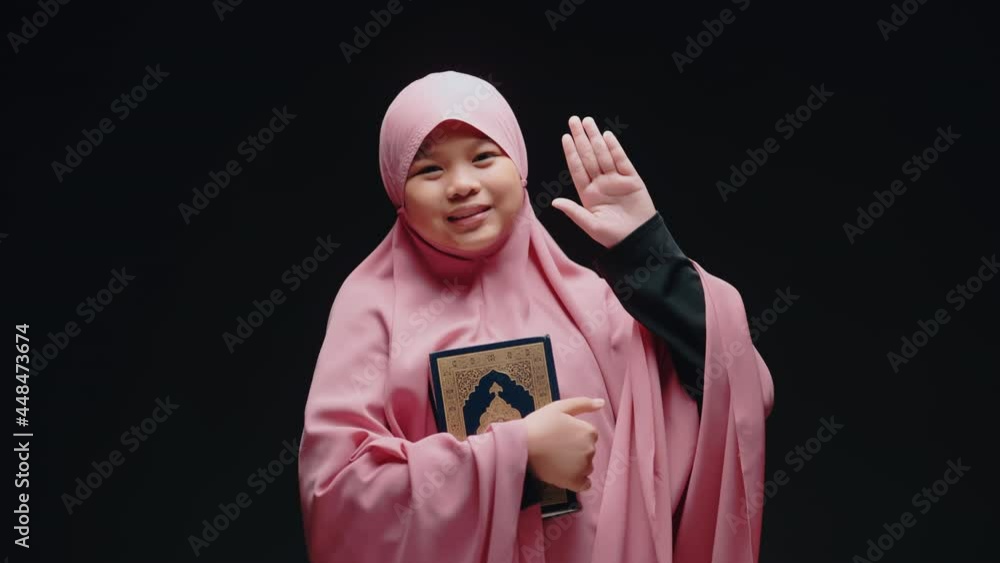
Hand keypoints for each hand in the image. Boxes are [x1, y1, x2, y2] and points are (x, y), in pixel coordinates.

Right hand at [523, 397, 603, 492]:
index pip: (588, 436)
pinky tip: (566, 474)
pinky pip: (585, 484)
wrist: (521, 445)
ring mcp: (583, 467)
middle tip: (556, 447)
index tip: (560, 435)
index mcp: (589, 432)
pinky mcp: (574, 482)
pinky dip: (579, 481)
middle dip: (576, 450)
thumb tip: (602, 402)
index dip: (574, 435)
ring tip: (557, 460)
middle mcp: (590, 450)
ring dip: (576, 465)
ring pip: (586, 467)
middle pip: (588, 451)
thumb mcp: (560, 407)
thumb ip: (583, 403)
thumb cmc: (539, 424)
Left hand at [552, 116, 656, 247]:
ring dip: (596, 138)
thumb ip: (574, 212)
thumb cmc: (612, 236)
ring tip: (588, 122)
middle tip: (574, 120)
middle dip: (581, 138)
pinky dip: (615, 149)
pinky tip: (607, 136)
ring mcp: (616, 180)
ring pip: (604, 155)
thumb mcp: (591, 225)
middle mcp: (600, 183)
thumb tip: (554, 202)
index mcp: (588, 193)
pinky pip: (622, 161)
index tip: (565, 137)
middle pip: (589, 156)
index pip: (577, 168)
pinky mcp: (632, 179)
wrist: (637, 239)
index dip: (571, 153)